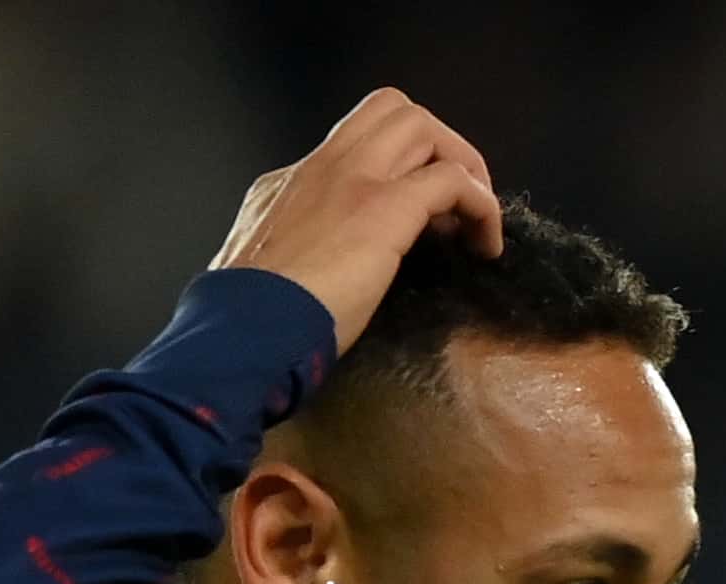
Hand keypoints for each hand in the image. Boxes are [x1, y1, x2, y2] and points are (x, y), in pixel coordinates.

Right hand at [211, 88, 505, 352]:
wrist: (241, 331)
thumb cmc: (251, 321)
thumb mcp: (265, 272)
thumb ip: (293, 257)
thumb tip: (319, 278)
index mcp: (289, 184)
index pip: (354, 144)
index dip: (398, 168)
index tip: (420, 219)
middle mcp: (320, 167)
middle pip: (390, 110)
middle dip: (437, 146)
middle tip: (455, 206)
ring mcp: (350, 180)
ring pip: (420, 124)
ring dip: (462, 166)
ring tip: (473, 224)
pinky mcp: (382, 208)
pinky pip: (452, 179)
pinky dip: (481, 205)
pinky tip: (484, 246)